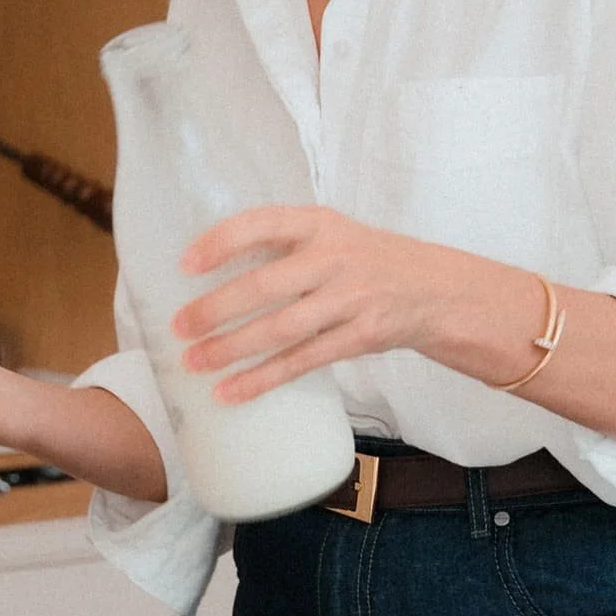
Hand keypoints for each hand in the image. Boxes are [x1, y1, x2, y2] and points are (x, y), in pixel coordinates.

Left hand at [174, 207, 456, 403]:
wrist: (436, 291)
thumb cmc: (365, 261)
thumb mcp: (331, 235)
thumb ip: (282, 245)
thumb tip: (208, 270)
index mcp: (319, 224)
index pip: (262, 224)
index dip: (221, 243)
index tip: (186, 265)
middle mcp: (334, 258)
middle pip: (266, 285)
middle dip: (216, 309)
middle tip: (179, 327)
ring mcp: (350, 299)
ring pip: (281, 329)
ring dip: (232, 349)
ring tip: (194, 362)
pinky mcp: (360, 337)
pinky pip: (302, 362)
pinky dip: (262, 379)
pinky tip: (230, 392)